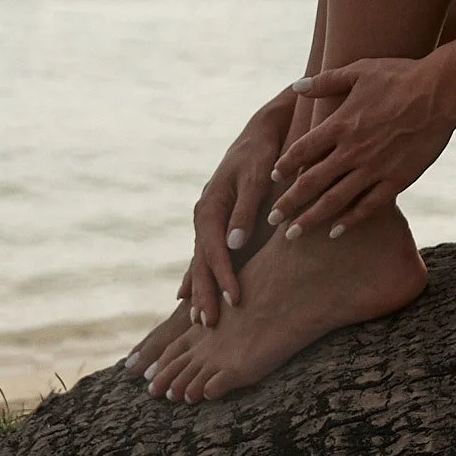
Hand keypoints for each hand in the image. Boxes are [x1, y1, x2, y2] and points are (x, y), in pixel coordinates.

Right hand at [181, 87, 298, 326]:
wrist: (263, 131)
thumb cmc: (263, 152)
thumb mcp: (256, 175)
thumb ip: (245, 208)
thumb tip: (234, 242)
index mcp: (211, 206)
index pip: (213, 249)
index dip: (222, 276)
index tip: (233, 299)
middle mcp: (205, 215)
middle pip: (200, 262)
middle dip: (204, 293)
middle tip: (209, 324)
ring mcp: (210, 220)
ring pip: (201, 262)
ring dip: (200, 290)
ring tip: (200, 321)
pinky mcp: (220, 222)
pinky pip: (207, 255)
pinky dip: (201, 276)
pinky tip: (192, 297)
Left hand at [269, 57, 455, 237]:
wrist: (440, 92)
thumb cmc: (400, 76)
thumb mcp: (360, 70)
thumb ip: (326, 81)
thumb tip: (296, 87)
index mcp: (340, 125)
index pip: (302, 150)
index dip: (285, 165)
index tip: (273, 178)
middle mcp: (352, 151)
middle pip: (311, 182)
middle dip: (288, 203)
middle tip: (272, 219)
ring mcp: (374, 169)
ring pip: (335, 200)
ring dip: (311, 219)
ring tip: (293, 234)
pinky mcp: (396, 180)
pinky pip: (368, 206)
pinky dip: (350, 221)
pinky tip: (336, 232)